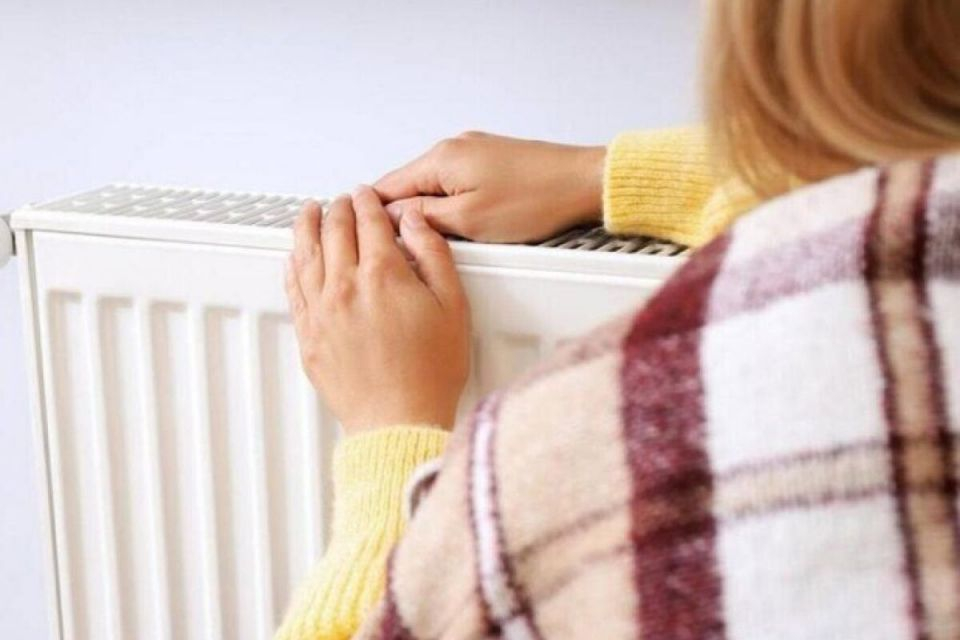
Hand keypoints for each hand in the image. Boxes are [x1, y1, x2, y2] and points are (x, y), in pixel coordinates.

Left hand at [285, 186, 470, 433]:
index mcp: (383, 275)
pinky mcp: (308, 336)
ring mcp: (322, 312)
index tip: (367, 195)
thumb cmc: (430, 373)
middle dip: (339, 209)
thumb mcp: (453, 306)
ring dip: (307, 227)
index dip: (368, 202)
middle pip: (334, 231)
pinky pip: (293, 289)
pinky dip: (292, 266)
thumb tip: (415, 222)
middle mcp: (345, 287)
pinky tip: (293, 258)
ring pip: (305, 254)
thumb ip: (433, 255)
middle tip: (342, 201)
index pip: (369, 221)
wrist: (399, 421)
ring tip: (309, 213)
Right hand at [374, 132, 604, 242]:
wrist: (585, 184)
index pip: (386, 188)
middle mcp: (454, 148)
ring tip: (446, 239)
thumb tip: (392, 220)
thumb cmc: (537, 199)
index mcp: (441, 159)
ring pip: (435, 188)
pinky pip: (458, 186)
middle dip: (406, 218)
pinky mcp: (493, 162)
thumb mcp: (469, 221)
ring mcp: (474, 152)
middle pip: (409, 187)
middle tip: (410, 249)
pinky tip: (469, 225)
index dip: (374, 217)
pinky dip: (455, 206)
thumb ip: (424, 219)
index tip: (369, 240)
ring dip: (433, 214)